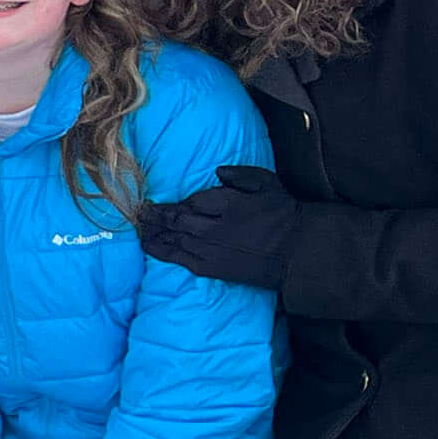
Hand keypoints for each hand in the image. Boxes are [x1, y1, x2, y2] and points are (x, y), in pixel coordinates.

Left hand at [136, 165, 298, 288]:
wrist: (298, 252)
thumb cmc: (285, 215)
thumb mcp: (267, 184)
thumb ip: (240, 175)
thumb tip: (215, 171)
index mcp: (228, 203)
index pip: (193, 200)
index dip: (178, 202)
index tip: (165, 201)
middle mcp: (214, 226)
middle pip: (177, 218)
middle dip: (156, 215)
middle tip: (140, 211)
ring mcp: (210, 248)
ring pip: (173, 237)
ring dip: (153, 232)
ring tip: (140, 227)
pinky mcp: (210, 267)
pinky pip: (179, 258)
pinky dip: (161, 251)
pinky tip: (148, 246)